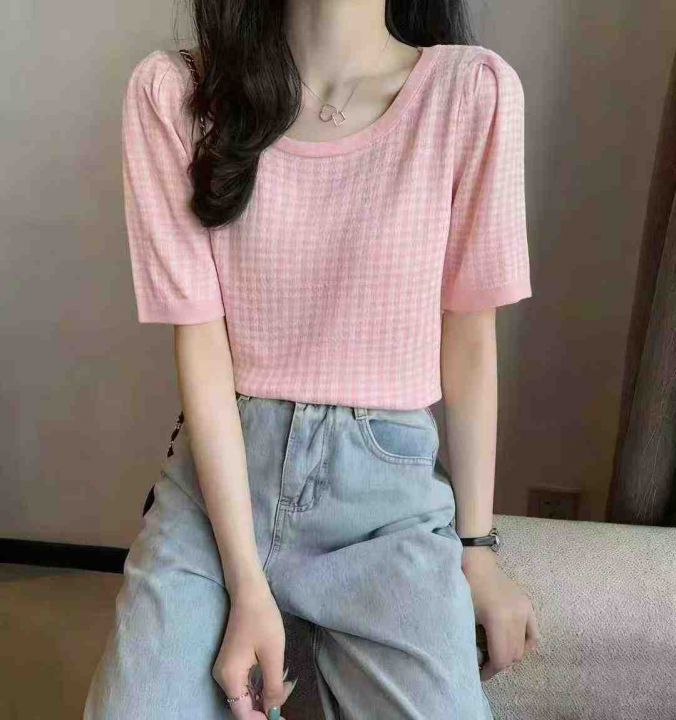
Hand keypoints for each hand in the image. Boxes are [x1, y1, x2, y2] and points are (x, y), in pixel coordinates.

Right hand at [212, 578, 296, 717]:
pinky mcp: (232, 662)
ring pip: (247, 694)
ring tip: (286, 684)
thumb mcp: (273, 655)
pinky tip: (277, 677)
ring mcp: (226, 669)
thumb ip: (273, 687)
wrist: (250, 593)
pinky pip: (246, 682)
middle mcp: (223, 677)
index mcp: (230, 677)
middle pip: (244, 705)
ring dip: (266, 694)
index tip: (281, 716)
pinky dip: (261, 684)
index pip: (242, 713)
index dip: (261, 719)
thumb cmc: (262, 620)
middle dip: (267, 705)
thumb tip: (273, 712)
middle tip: (288, 691)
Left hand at [461, 547, 539, 681]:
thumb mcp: (465, 616)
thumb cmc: (466, 586)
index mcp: (498, 619)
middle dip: (499, 664)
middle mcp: (517, 616)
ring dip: (511, 654)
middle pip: (513, 655)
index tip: (479, 673)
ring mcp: (525, 610)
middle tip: (485, 662)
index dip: (490, 671)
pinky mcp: (529, 605)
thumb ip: (474, 641)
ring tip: (495, 651)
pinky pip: (533, 635)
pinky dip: (525, 644)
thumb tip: (478, 662)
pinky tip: (512, 643)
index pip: (501, 658)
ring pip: (524, 648)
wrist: (477, 562)